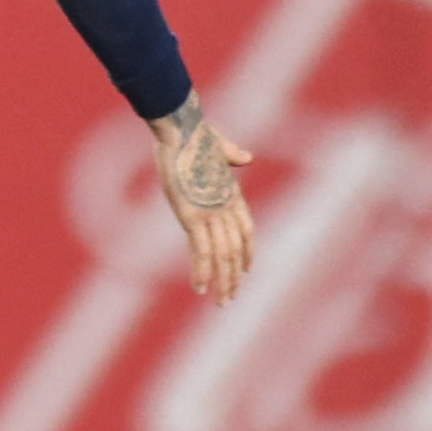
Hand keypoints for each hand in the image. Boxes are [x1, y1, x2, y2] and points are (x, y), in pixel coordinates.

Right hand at [148, 92, 255, 303]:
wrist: (184, 128)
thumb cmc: (196, 133)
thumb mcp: (218, 146)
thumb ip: (233, 154)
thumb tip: (247, 156)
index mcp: (230, 194)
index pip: (246, 230)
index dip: (247, 252)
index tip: (246, 270)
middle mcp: (224, 207)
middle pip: (235, 250)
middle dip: (233, 277)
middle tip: (230, 299)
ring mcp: (210, 212)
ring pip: (222, 255)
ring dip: (222, 281)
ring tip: (221, 302)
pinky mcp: (192, 215)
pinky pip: (201, 249)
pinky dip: (202, 270)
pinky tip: (201, 287)